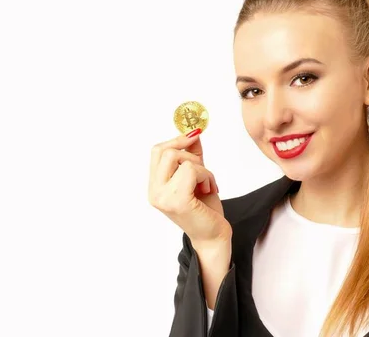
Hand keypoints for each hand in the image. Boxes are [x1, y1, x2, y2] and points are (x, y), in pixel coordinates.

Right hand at [148, 130, 231, 244]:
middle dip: (190, 155)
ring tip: (207, 184)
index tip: (194, 134)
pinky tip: (209, 189)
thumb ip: (193, 155)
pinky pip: (191, 170)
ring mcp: (163, 197)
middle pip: (165, 151)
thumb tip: (193, 132)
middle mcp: (154, 192)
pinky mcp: (177, 201)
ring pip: (181, 159)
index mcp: (155, 186)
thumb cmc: (205, 209)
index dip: (176, 140)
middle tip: (202, 171)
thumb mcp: (198, 176)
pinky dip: (206, 176)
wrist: (214, 236)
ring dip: (202, 168)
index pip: (157, 151)